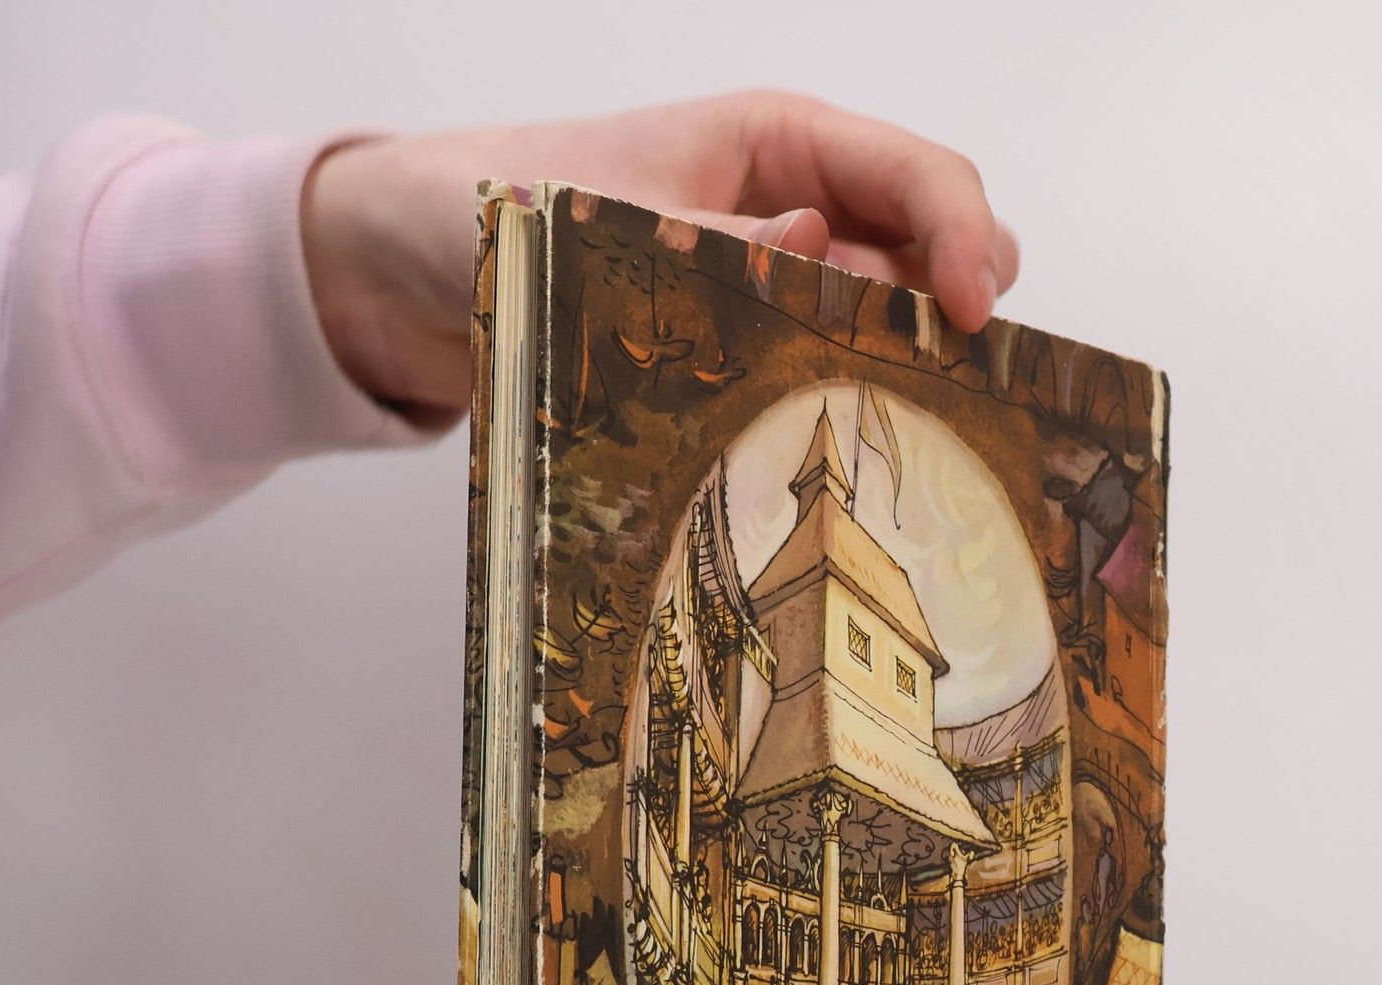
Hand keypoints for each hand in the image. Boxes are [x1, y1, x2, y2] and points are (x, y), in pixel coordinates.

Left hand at [299, 92, 1020, 421]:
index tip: (978, 315)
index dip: (964, 236)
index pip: (914, 172)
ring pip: (889, 319)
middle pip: (929, 246)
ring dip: (905, 366)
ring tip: (897, 426)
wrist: (404, 265)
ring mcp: (774, 280)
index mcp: (772, 139)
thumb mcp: (588, 214)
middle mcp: (793, 204)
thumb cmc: (484, 202)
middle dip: (956, 307)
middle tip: (950, 384)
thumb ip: (703, 237)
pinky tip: (839, 449)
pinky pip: (823, 372)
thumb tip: (818, 249)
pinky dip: (847, 405)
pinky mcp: (741, 346)